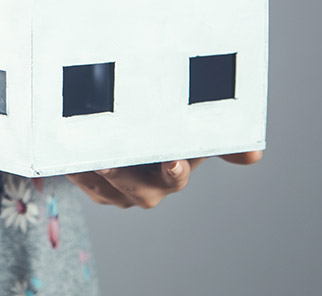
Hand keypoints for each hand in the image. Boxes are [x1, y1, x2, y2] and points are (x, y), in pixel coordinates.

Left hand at [66, 151, 261, 208]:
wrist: (136, 137)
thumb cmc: (167, 134)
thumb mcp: (192, 131)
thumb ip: (218, 139)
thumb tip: (255, 156)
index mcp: (173, 173)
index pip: (176, 176)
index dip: (175, 170)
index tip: (172, 159)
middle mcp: (149, 188)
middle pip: (138, 189)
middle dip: (124, 175)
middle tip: (110, 160)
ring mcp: (121, 191)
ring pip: (106, 188)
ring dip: (94, 174)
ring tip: (85, 157)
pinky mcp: (97, 188)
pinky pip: (84, 182)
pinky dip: (75, 170)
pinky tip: (67, 155)